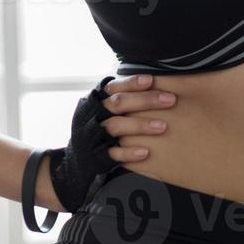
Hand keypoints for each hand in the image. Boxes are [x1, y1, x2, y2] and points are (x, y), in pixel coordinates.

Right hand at [46, 72, 178, 212]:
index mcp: (93, 101)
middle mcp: (91, 116)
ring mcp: (92, 136)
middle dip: (145, 100)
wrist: (73, 164)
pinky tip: (145, 152)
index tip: (151, 80)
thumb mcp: (97, 111)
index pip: (113, 88)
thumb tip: (148, 82)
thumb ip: (115, 99)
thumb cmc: (94, 131)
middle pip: (118, 104)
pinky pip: (112, 153)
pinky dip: (129, 152)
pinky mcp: (95, 157)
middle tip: (170, 99)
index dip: (131, 83)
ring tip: (163, 126)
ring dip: (141, 125)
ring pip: (116, 126)